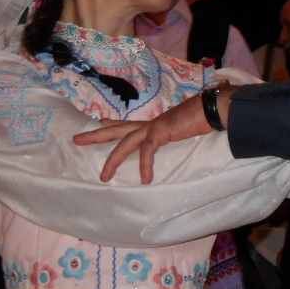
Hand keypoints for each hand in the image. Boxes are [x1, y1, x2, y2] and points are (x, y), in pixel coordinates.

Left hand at [73, 96, 212, 183]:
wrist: (213, 109)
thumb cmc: (202, 118)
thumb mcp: (183, 130)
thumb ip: (174, 135)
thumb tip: (177, 135)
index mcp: (154, 123)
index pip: (127, 123)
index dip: (110, 123)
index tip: (97, 122)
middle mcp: (150, 123)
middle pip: (117, 129)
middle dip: (96, 135)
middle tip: (76, 140)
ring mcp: (154, 126)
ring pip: (125, 142)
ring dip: (113, 159)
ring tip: (104, 177)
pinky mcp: (161, 131)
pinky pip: (148, 151)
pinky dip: (145, 165)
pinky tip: (145, 179)